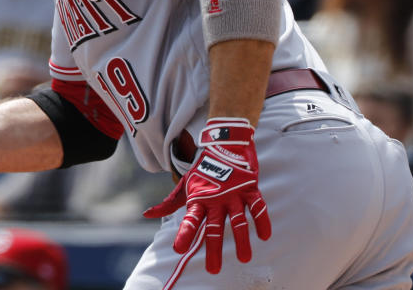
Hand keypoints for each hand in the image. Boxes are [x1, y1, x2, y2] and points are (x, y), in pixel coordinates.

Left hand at [143, 118, 270, 273]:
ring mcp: (234, 193)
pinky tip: (265, 236)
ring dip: (241, 240)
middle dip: (213, 249)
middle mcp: (216, 199)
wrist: (224, 142)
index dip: (185, 233)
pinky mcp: (250, 187)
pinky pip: (257, 206)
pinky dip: (262, 220)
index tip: (178, 249)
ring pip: (238, 220)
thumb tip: (147, 214)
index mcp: (199, 198)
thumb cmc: (203, 168)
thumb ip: (169, 203)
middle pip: (214, 227)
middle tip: (213, 269)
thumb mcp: (185, 184)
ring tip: (244, 258)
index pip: (190, 219)